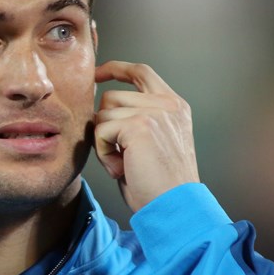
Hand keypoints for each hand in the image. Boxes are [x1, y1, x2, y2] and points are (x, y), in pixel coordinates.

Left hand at [94, 60, 199, 211]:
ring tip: (124, 164)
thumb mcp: (152, 142)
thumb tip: (100, 107)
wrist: (175, 205)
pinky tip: (121, 168)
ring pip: (102, 114)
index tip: (97, 73)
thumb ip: (135, 119)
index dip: (116, 69)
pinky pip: (100, 130)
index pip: (142, 71)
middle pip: (111, 96)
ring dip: (104, 143)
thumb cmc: (160, 184)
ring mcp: (154, 111)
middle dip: (104, 125)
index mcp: (174, 106)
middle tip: (120, 156)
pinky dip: (103, 153)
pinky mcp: (138, 124)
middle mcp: (167, 104)